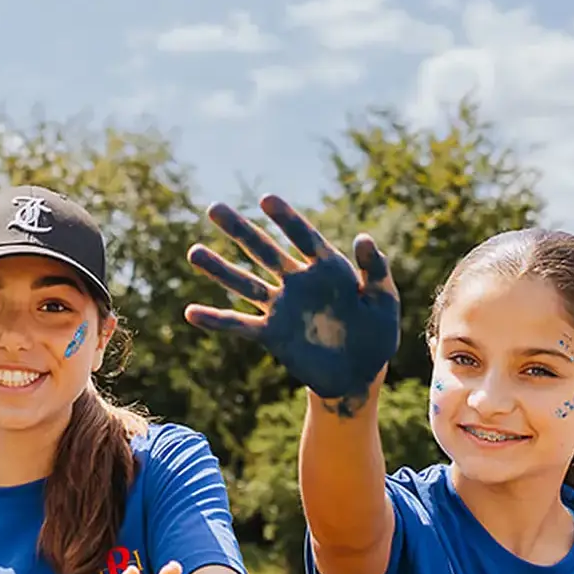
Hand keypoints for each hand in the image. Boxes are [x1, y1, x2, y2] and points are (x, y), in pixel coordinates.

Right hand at [183, 194, 398, 412]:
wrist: (359, 374)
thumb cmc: (377, 333)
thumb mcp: (384, 301)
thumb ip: (375, 270)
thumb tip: (363, 237)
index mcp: (327, 268)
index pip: (303, 237)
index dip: (285, 218)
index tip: (266, 199)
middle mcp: (297, 282)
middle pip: (264, 251)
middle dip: (239, 230)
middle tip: (213, 208)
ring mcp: (281, 307)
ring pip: (244, 283)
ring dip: (219, 268)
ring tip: (193, 251)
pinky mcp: (271, 334)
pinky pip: (239, 325)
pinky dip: (215, 320)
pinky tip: (190, 312)